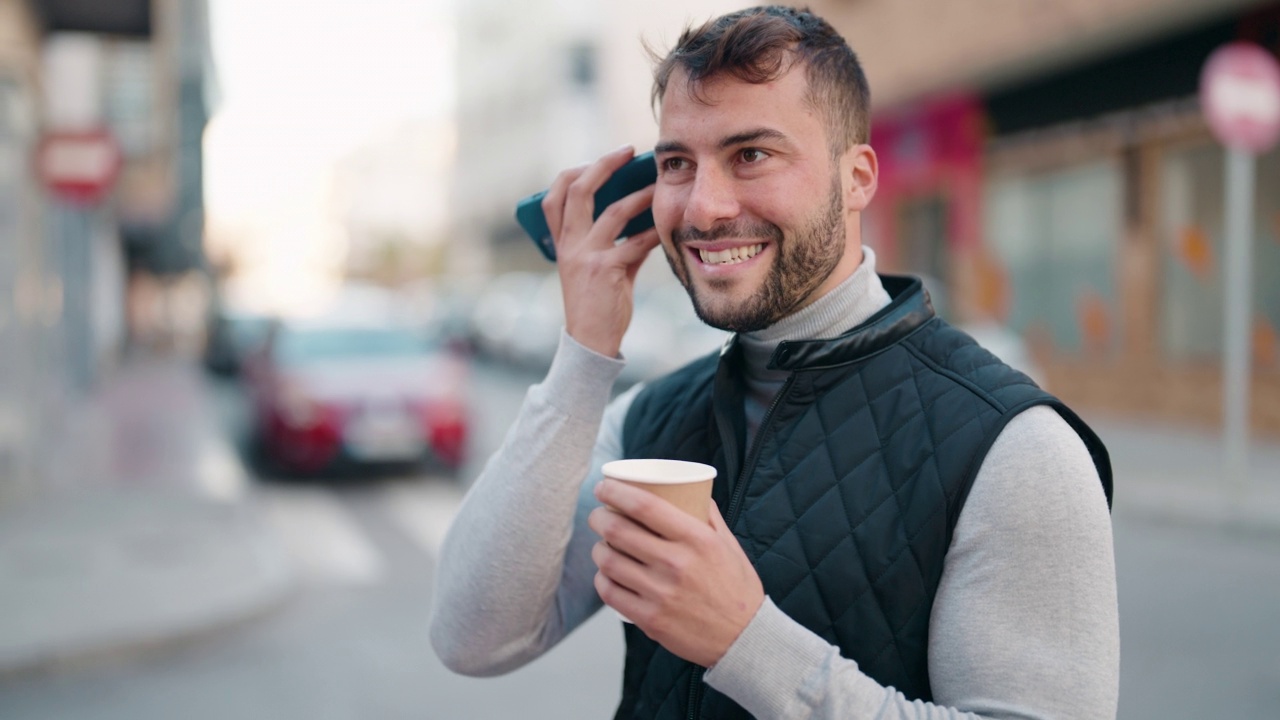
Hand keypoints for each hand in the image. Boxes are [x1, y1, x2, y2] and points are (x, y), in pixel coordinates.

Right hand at [542, 146, 660, 357]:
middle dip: (604, 165)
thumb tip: (641, 211)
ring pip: (613, 211)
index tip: (600, 160)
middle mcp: (569, 244)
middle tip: (628, 151)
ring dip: (640, 195)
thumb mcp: (596, 265)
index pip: (554, 196)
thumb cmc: (597, 302)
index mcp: (561, 242)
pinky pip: (636, 241)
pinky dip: (653, 231)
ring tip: (657, 185)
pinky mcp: (606, 269)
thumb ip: (613, 240)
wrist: (590, 340)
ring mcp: (585, 256)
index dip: (575, 172)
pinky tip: (667, 226)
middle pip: (578, 190)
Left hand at [588, 478, 764, 666]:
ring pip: (608, 561)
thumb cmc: (736, 587)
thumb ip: (708, 515)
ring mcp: (661, 594)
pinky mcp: (651, 620)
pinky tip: (606, 574)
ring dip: (598, 548)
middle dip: (599, 517)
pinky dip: (602, 579)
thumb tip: (687, 488)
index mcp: (697, 539)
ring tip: (602, 545)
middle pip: (618, 531)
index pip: (644, 506)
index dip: (615, 492)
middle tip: (598, 515)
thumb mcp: (728, 544)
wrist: (744, 638)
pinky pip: (610, 593)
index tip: (603, 487)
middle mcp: (677, 564)